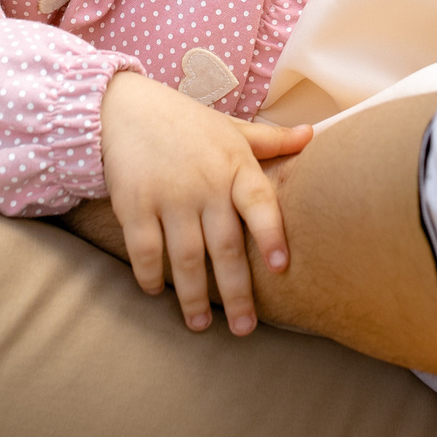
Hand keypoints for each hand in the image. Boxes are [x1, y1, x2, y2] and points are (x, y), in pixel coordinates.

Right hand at [99, 71, 311, 334]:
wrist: (122, 108)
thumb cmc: (185, 122)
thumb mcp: (230, 128)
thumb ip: (271, 139)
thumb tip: (313, 135)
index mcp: (233, 165)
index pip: (259, 203)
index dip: (270, 234)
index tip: (281, 267)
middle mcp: (204, 184)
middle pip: (225, 246)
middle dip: (236, 292)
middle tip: (245, 328)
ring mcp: (168, 196)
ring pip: (186, 258)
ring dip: (194, 296)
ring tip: (200, 325)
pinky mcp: (134, 205)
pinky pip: (146, 250)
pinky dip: (151, 276)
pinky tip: (157, 293)